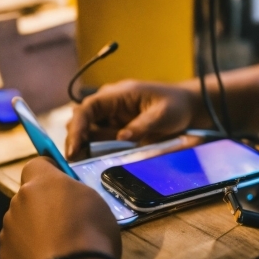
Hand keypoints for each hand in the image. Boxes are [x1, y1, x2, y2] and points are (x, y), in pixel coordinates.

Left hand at [0, 157, 120, 258]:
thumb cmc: (90, 234)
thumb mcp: (95, 202)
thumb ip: (75, 194)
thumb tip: (68, 199)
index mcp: (41, 183)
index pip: (36, 164)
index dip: (49, 171)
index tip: (62, 181)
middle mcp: (18, 203)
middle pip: (29, 197)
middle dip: (43, 205)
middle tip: (67, 222)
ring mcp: (8, 232)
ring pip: (21, 223)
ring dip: (36, 230)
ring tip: (60, 250)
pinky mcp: (4, 258)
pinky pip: (18, 249)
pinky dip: (30, 253)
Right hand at [65, 80, 197, 159]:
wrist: (185, 108)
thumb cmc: (175, 106)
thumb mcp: (163, 114)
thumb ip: (143, 124)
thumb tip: (121, 137)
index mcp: (118, 94)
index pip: (89, 107)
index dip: (78, 127)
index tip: (74, 147)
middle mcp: (109, 104)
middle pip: (81, 119)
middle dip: (74, 139)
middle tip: (73, 161)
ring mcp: (110, 117)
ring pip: (86, 131)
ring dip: (81, 146)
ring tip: (78, 163)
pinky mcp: (114, 129)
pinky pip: (97, 139)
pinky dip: (90, 150)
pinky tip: (88, 161)